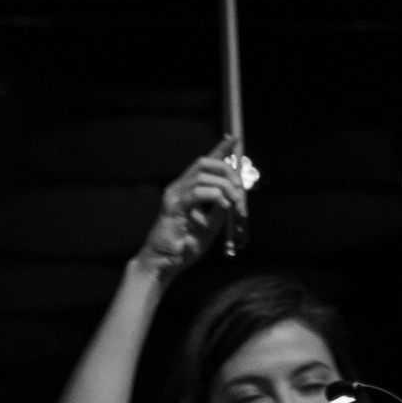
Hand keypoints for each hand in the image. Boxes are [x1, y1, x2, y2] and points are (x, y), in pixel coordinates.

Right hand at [137, 144, 249, 275]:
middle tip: (239, 188)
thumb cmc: (182, 248)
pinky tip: (225, 206)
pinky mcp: (174, 208)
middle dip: (226, 169)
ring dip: (224, 185)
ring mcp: (174, 196)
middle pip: (205, 163)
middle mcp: (178, 188)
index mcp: (185, 190)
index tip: (233, 139)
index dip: (219, 149)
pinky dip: (215, 196)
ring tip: (234, 201)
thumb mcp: (208, 227)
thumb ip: (220, 212)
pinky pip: (197, 193)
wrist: (162, 264)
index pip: (204, 163)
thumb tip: (236, 197)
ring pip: (203, 175)